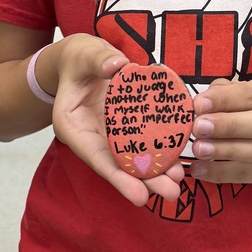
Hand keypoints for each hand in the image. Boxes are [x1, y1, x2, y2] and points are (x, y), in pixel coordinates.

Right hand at [51, 35, 184, 206]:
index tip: (140, 196)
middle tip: (172, 193)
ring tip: (179, 181)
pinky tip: (178, 159)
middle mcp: (91, 136)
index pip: (95, 157)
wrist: (81, 59)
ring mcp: (109, 133)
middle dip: (144, 181)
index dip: (118, 177)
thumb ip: (98, 60)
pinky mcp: (124, 127)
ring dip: (155, 170)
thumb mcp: (84, 54)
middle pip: (117, 164)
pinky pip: (142, 141)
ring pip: (132, 157)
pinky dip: (158, 150)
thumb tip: (117, 65)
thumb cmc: (79, 58)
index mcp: (72, 126)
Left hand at [189, 76, 251, 183]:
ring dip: (225, 151)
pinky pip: (248, 175)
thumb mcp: (239, 92)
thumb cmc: (250, 107)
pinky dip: (220, 173)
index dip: (224, 99)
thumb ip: (222, 93)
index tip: (199, 104)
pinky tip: (199, 169)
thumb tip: (202, 104)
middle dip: (229, 126)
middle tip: (199, 128)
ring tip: (199, 149)